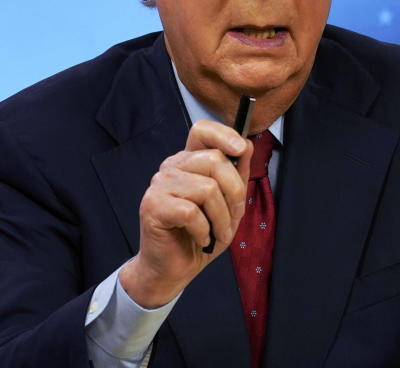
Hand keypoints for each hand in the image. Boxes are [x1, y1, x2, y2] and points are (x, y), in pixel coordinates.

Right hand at [119, 120, 252, 307]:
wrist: (173, 269)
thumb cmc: (200, 236)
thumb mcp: (229, 206)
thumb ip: (237, 176)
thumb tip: (246, 146)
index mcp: (188, 162)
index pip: (202, 131)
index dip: (223, 134)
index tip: (241, 149)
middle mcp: (171, 168)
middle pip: (214, 160)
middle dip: (234, 193)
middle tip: (233, 218)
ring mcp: (159, 185)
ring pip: (207, 188)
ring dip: (221, 218)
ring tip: (217, 233)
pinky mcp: (153, 206)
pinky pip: (192, 212)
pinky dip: (203, 230)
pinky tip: (200, 238)